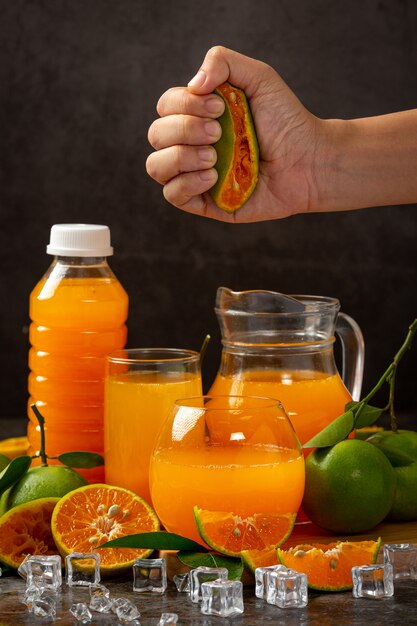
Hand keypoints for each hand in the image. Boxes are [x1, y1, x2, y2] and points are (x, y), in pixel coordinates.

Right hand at [146, 46, 324, 222]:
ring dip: (181, 157)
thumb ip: (223, 62)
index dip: (184, 105)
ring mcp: (195, 174)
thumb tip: (193, 84)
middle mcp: (192, 144)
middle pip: (156, 134)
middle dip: (185, 130)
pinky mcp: (204, 202)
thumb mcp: (259, 77)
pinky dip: (187, 183)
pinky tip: (213, 177)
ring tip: (214, 157)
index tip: (218, 107)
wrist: (309, 161)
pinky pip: (172, 195)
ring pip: (156, 167)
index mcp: (199, 116)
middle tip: (218, 132)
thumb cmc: (287, 122)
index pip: (165, 107)